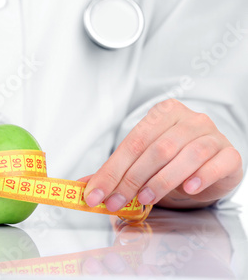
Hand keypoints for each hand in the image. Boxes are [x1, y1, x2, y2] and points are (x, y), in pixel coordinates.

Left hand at [83, 99, 242, 210]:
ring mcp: (212, 135)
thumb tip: (84, 185)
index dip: (112, 170)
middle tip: (116, 201)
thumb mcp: (141, 162)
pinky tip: (188, 188)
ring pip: (186, 155)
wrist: (208, 168)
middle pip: (157, 149)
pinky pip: (216, 163)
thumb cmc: (172, 161)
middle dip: (132, 179)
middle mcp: (189, 119)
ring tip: (145, 198)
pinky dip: (201, 176)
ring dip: (162, 180)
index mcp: (162, 114)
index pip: (133, 142)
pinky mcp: (230, 154)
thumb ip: (115, 170)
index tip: (96, 193)